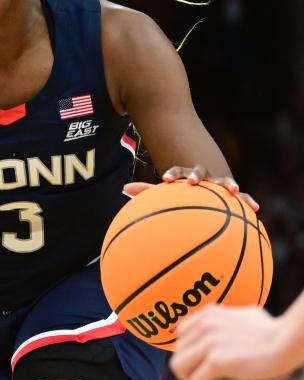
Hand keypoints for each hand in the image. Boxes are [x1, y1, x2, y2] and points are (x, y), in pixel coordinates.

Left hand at [123, 163, 258, 211]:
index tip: (165, 180)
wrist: (203, 191)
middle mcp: (202, 176)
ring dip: (227, 184)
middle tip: (193, 181)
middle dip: (197, 176)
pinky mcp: (233, 195)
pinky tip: (255, 207)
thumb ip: (146, 191)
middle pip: (200, 173)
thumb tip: (124, 188)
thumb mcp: (164, 193)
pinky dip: (247, 200)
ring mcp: (218, 183)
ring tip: (232, 189)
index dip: (172, 174)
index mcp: (184, 176)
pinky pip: (242, 197)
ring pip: (223, 182)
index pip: (177, 172)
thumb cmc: (181, 194)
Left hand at [170, 305, 294, 379]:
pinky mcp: (217, 362)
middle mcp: (204, 326)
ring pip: (179, 365)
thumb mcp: (243, 314)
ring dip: (185, 379)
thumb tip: (222, 322)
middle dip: (184, 365)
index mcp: (209, 314)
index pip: (181, 332)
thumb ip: (226, 319)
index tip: (192, 361)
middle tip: (194, 376)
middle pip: (178, 350)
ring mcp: (209, 343)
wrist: (286, 341)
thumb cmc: (272, 330)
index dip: (185, 349)